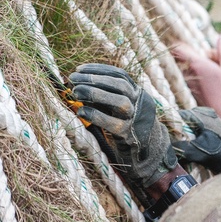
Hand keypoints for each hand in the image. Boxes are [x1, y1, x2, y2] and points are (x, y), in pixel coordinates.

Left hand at [68, 64, 176, 188]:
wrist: (147, 152)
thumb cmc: (127, 125)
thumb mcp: (121, 107)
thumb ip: (106, 96)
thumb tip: (78, 84)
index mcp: (138, 93)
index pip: (121, 75)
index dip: (99, 70)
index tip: (79, 69)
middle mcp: (140, 103)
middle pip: (120, 85)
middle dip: (95, 79)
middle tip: (72, 79)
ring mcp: (136, 119)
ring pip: (120, 102)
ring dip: (95, 94)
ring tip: (75, 92)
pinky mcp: (130, 135)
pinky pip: (113, 124)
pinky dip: (95, 115)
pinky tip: (81, 111)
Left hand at [173, 35, 220, 122]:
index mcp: (198, 64)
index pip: (179, 47)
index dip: (178, 40)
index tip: (183, 37)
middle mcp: (189, 72)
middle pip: (187, 55)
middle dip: (199, 53)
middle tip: (214, 58)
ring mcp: (188, 82)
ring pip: (190, 65)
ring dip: (200, 64)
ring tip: (217, 71)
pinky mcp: (190, 89)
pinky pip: (192, 75)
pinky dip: (201, 73)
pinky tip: (214, 80)